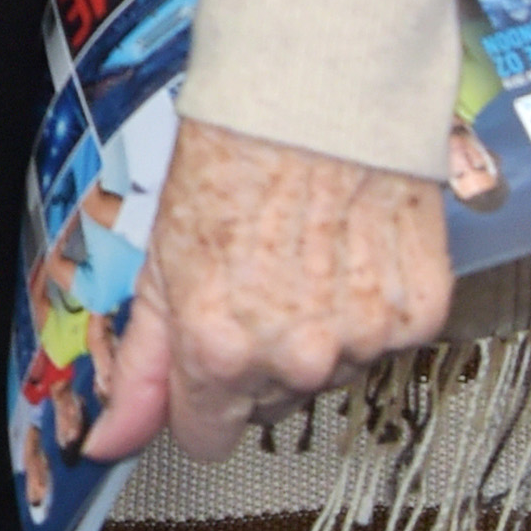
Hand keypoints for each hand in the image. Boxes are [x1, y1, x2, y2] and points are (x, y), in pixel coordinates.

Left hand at [86, 110, 447, 465]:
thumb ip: (140, 364)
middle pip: (271, 404)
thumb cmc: (231, 155)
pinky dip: (372, 307)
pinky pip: (389, 340)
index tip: (202, 365)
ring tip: (304, 256)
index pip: (207, 437)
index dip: (198, 400)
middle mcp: (298, 357)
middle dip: (257, 360)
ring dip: (319, 334)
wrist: (316, 88)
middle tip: (254, 282)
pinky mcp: (422, 313)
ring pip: (332, 374)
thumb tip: (108, 441)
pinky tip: (350, 251)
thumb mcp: (160, 258)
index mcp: (220, 349)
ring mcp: (366, 338)